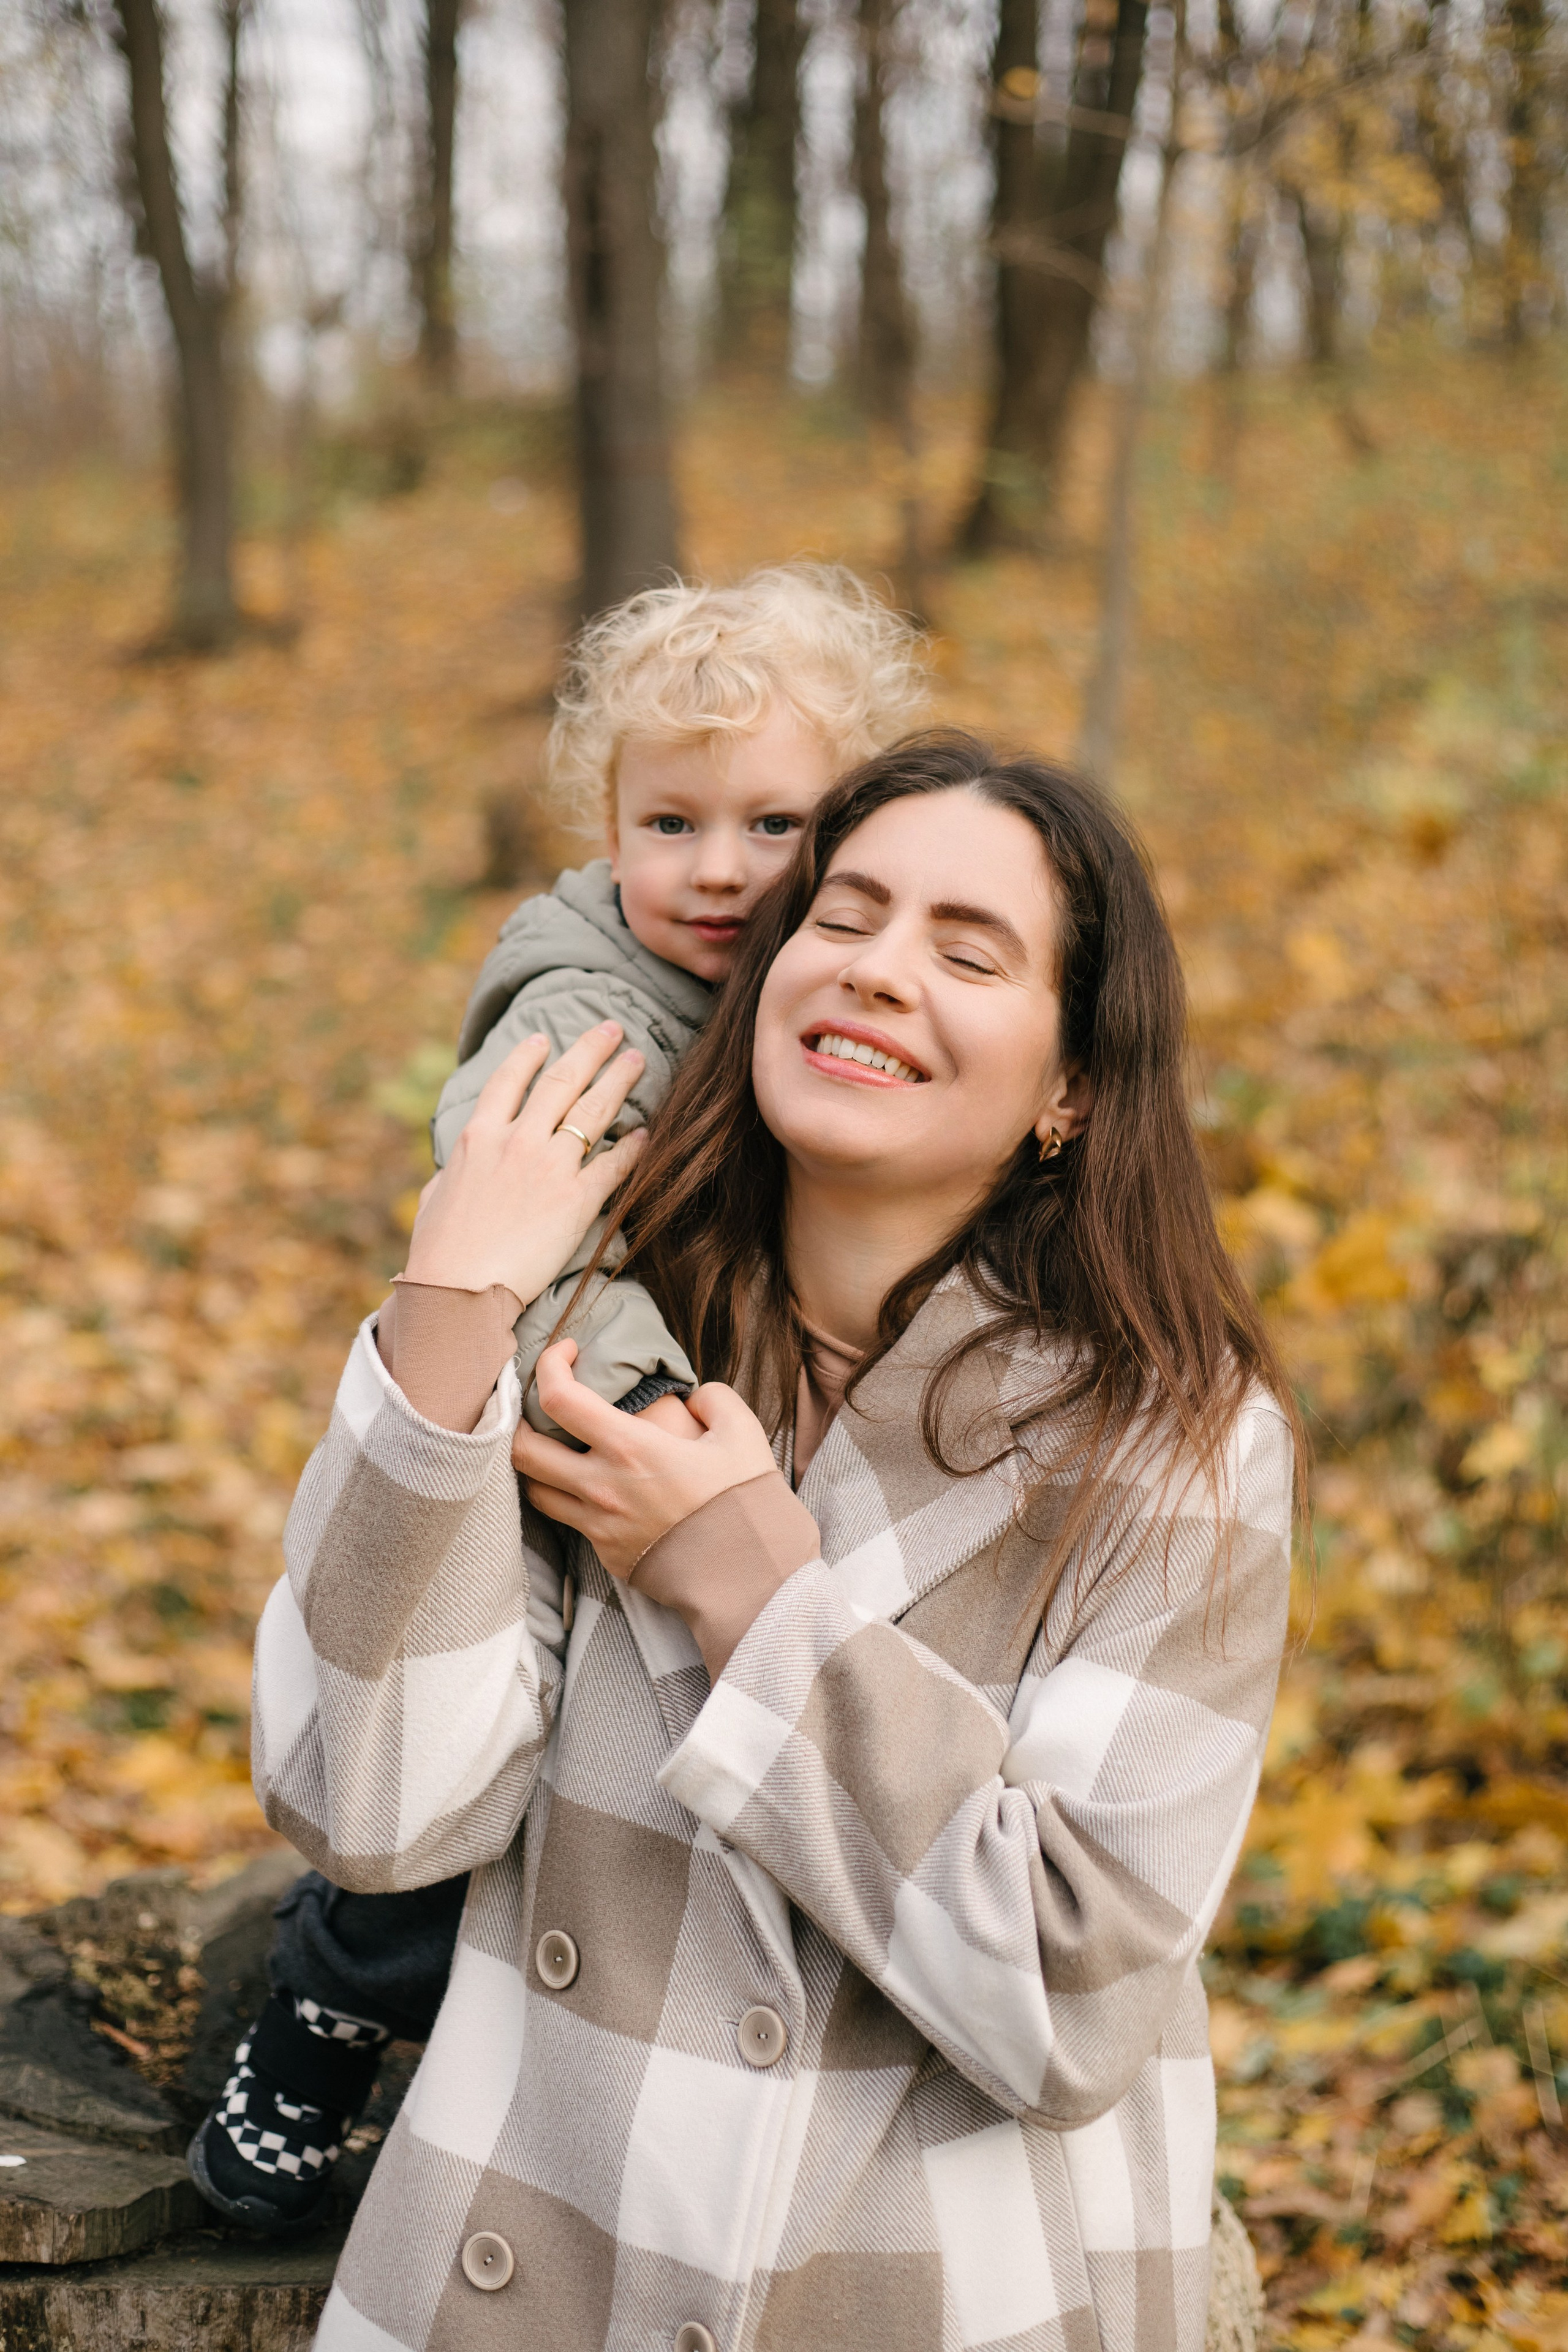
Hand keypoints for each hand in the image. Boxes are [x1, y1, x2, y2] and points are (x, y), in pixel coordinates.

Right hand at [404, 1024, 645, 1305]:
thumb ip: (447, 1178)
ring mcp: (549, 1168)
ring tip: (637, 1059)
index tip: (546, 1039)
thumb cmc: (438, 1254)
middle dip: (590, 1051)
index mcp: (477, 1138)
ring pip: (593, 1111)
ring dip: (618, 1081)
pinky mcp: (577, 1200)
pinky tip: (647, 1133)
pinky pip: (614, 1165)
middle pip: (561, 1082)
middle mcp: (516, 1142)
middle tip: (612, 1030)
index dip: (529, 1056)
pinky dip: (633, 1146)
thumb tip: (446, 1178)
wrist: (459, 1291)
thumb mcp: (433, 1202)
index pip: (509, 1081)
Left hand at [513, 1341, 776, 1577]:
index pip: (558, 1398)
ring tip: (557, 1447)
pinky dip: (571, 1499)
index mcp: (629, 1449)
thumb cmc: (744, 1500)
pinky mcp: (605, 1554)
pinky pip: (570, 1522)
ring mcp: (598, 1526)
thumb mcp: (741, 1433)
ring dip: (537, 1464)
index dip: (550, 1365)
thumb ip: (713, 1399)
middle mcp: (602, 1488)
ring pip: (535, 1491)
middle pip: (523, 1450)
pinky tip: (594, 1487)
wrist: (749, 1575)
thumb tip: (693, 1398)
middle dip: (520, 1420)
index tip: (566, 1351)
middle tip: (543, 1405)